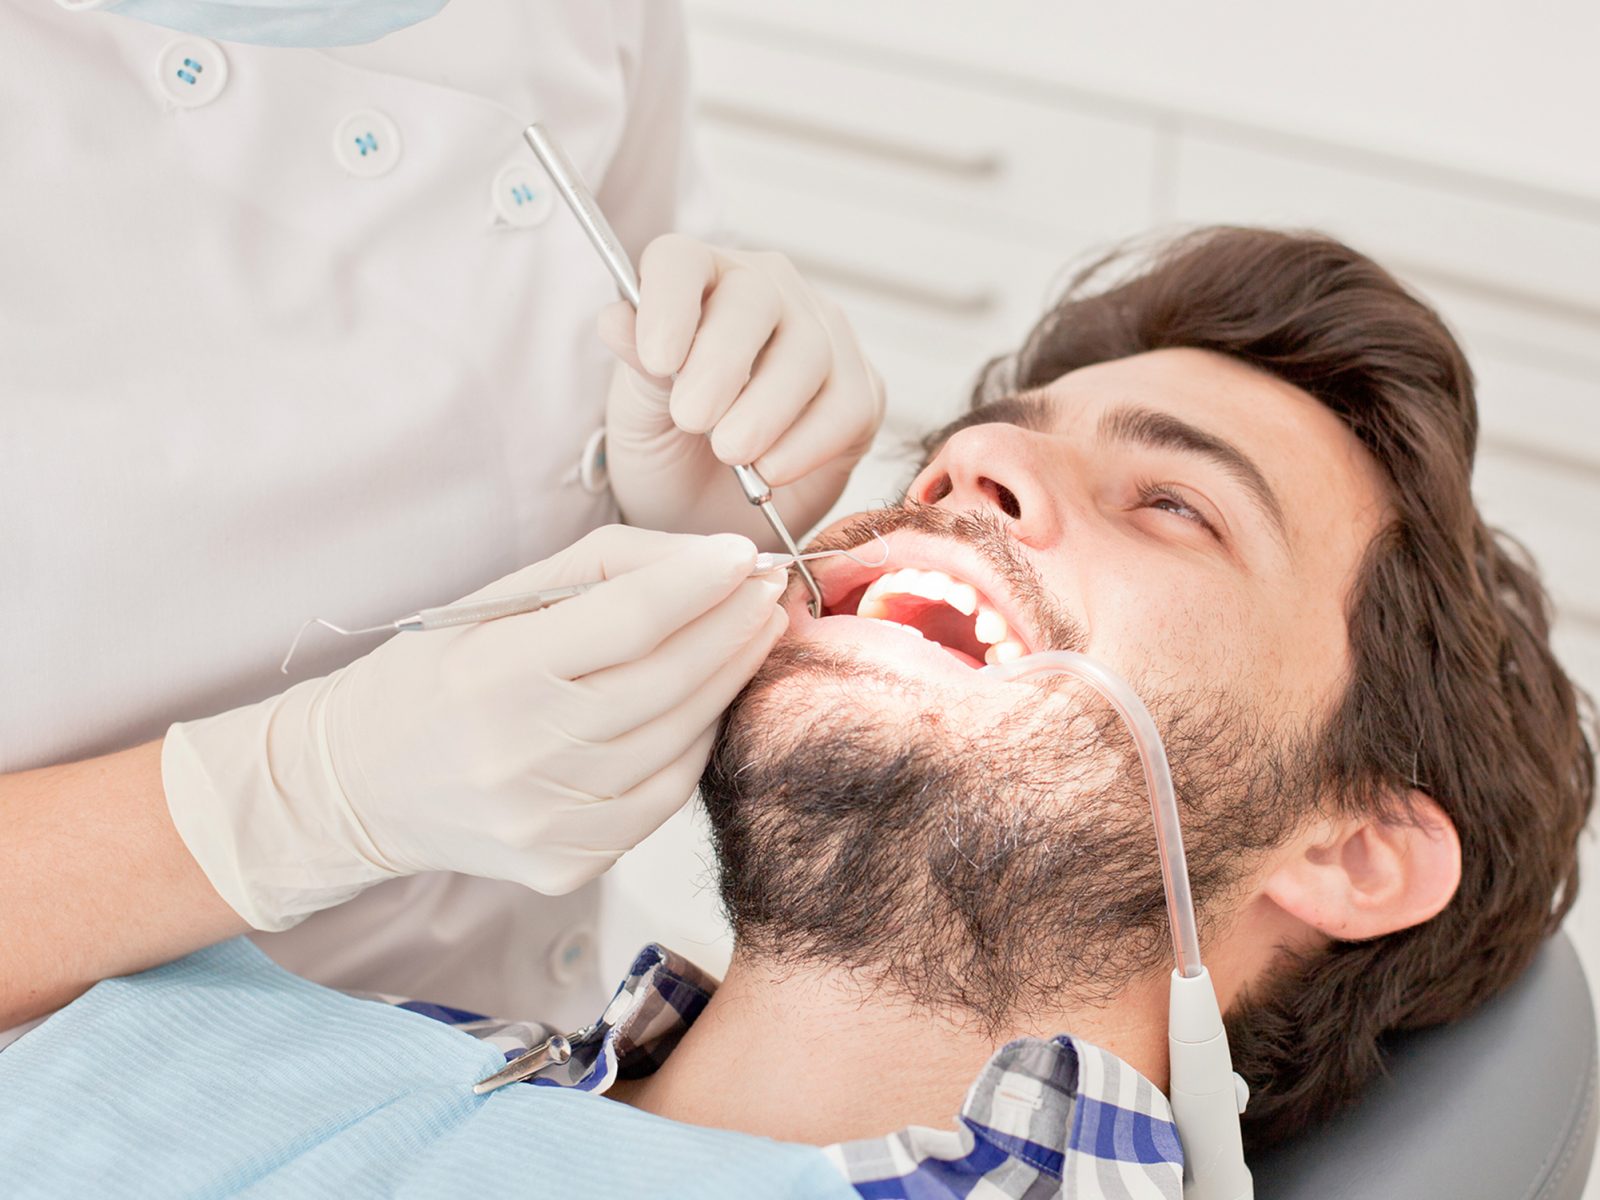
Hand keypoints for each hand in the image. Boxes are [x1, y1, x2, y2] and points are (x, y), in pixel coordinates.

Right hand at [161, 526, 786, 930]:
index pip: (628, 622)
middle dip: (733, 626)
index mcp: (492, 674)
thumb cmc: (438, 675)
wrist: (359, 785)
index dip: (699, 584)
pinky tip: (709, 701)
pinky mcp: (568, 864)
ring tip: (756, 630)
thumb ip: (605, 569)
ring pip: (680, 739)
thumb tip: (711, 560)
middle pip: (668, 681)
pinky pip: (667, 794)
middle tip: (769, 588)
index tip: (745, 553)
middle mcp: (519, 755)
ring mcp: (547, 821)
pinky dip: (699, 741)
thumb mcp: (499, 599)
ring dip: (732, 678)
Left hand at [598, 234, 884, 543]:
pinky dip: (805, 444)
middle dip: (721, 364)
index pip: (681, 260)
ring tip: (730, 453)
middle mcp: (767, 292)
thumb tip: (616, 319)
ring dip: (764, 410)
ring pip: (807, 352)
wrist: (708, 512)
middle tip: (693, 419)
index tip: (658, 359)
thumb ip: (636, 367)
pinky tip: (770, 470)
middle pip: (753, 300)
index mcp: (698, 281)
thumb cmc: (669, 449)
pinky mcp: (861, 390)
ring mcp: (822, 335)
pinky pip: (845, 406)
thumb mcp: (637, 414)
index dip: (669, 302)